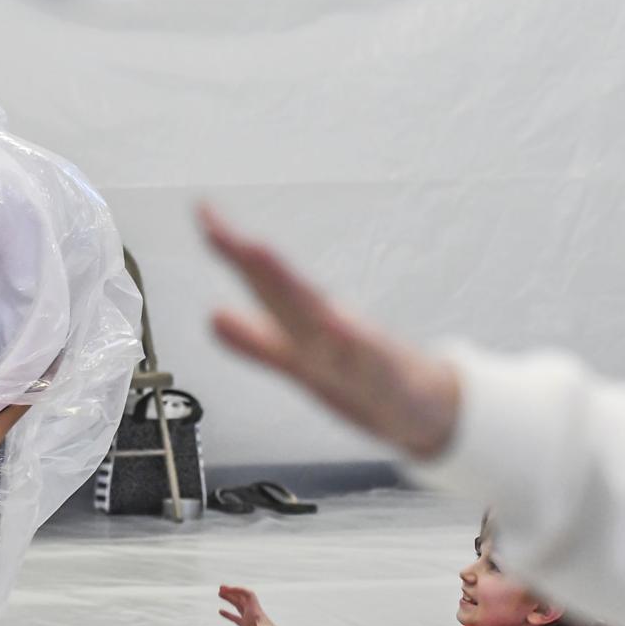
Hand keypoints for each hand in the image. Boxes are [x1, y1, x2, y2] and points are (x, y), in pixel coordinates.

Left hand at [200, 206, 460, 458]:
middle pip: (284, 289)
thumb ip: (256, 341)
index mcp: (304, 323)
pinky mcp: (388, 379)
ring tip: (255, 251)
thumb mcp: (300, 364)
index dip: (230, 249)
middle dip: (251, 258)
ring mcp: (357, 352)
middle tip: (218, 228)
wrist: (422, 415)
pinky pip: (369, 358)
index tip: (202, 210)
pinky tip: (334, 322)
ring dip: (289, 284)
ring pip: (319, 316)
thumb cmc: (359, 379)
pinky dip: (352, 339)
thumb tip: (213, 316)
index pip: (261, 282)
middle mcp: (327, 329)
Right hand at [218, 585, 293, 625]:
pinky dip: (228, 614)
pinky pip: (235, 617)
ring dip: (229, 599)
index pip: (247, 594)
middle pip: (241, 597)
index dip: (237, 590)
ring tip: (219, 593)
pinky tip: (220, 611)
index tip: (227, 589)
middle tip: (220, 587)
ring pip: (237, 605)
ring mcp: (249, 618)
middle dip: (231, 591)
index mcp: (256, 610)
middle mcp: (252, 612)